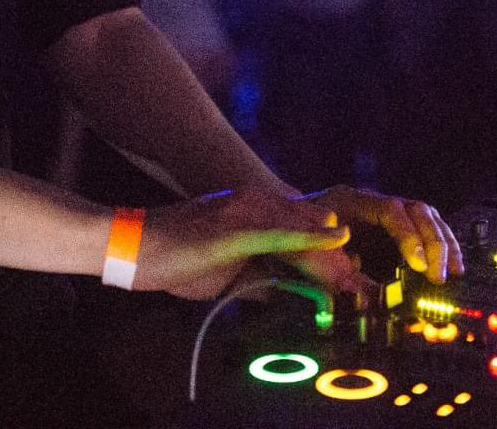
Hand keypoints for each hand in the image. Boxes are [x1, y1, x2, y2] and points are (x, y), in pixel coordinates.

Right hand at [136, 189, 349, 299]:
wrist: (130, 245)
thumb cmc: (173, 256)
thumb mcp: (224, 268)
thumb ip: (257, 275)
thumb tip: (285, 296)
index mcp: (250, 208)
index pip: (300, 228)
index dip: (328, 252)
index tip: (356, 276)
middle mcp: (251, 201)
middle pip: (307, 224)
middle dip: (336, 255)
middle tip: (366, 280)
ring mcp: (243, 210)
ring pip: (300, 227)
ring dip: (330, 251)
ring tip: (360, 272)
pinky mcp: (233, 226)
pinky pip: (280, 231)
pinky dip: (311, 235)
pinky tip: (336, 237)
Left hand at [285, 185, 464, 296]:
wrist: (291, 220)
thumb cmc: (300, 239)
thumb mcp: (313, 257)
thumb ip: (341, 278)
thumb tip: (371, 304)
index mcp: (351, 200)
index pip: (390, 209)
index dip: (408, 235)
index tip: (418, 264)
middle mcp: (374, 198)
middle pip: (415, 208)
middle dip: (432, 242)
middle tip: (438, 276)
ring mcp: (386, 206)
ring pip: (426, 214)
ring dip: (444, 242)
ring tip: (454, 271)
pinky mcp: (394, 220)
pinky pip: (426, 224)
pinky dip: (441, 242)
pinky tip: (453, 265)